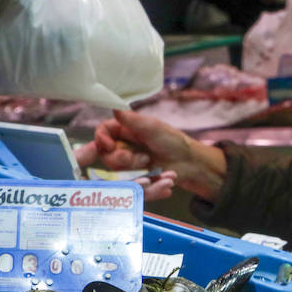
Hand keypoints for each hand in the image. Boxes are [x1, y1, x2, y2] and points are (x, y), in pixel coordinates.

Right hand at [75, 110, 227, 200]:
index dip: (102, 139)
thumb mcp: (152, 128)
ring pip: (117, 172)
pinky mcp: (136, 178)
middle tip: (145, 158)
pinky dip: (147, 184)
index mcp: (125, 130)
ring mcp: (129, 164)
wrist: (190, 163)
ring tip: (154, 167)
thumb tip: (114, 106)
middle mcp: (124, 146)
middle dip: (124, 159)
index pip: (103, 132)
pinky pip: (130, 184)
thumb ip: (131, 120)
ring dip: (136, 171)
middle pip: (107, 155)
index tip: (109, 146)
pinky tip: (160, 179)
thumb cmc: (173, 141)